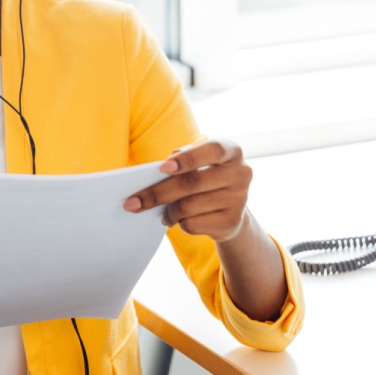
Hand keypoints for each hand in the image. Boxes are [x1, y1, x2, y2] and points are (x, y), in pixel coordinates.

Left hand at [123, 140, 251, 242]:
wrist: (230, 209)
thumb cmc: (205, 178)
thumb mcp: (197, 163)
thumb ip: (180, 161)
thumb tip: (158, 173)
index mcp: (231, 151)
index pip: (212, 150)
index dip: (187, 158)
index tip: (162, 168)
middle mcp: (241, 172)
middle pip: (193, 182)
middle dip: (158, 193)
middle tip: (134, 202)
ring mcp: (240, 198)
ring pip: (190, 206)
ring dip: (168, 211)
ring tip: (161, 213)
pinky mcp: (233, 222)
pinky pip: (195, 224)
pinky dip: (180, 223)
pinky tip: (179, 220)